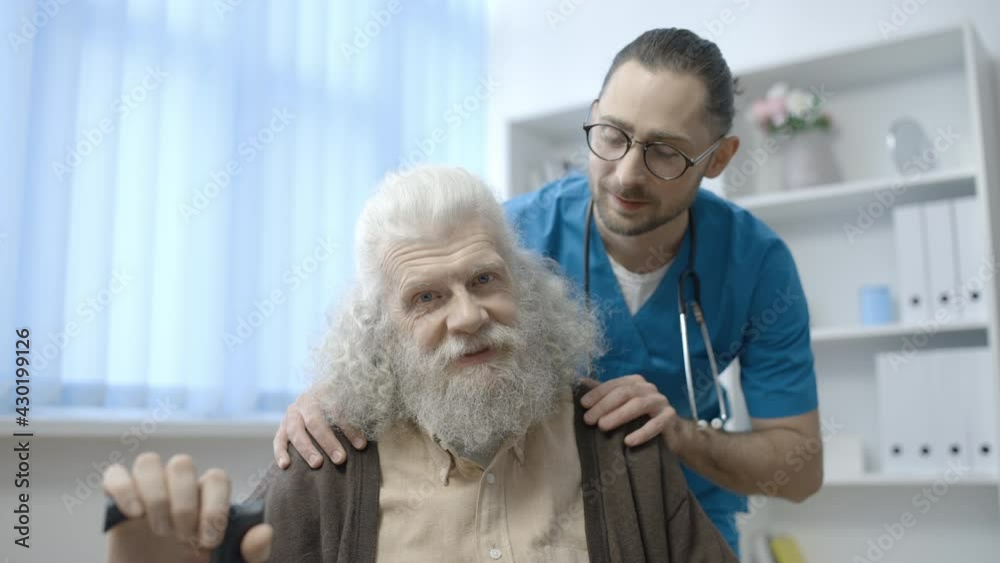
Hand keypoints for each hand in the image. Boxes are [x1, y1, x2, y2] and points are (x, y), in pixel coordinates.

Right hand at [102, 453, 272, 562]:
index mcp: (205, 499)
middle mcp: (176, 489)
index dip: (214, 506)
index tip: (209, 541)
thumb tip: (264, 532)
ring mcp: (145, 492)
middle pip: (182, 463)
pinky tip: (132, 516)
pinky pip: (114, 474)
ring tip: (159, 531)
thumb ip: (249, 551)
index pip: (216, 478)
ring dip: (155, 496)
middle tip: (182, 537)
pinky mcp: (117, 503)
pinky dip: (123, 490)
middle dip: (183, 503)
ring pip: (149, 461)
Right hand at [273, 390, 366, 468]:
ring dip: (306, 448)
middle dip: (328, 441)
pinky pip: (278, 440)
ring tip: (317, 464)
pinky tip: (285, 465)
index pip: (336, 411)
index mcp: (323, 394)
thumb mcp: (345, 408)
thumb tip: (362, 444)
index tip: (361, 445)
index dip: (349, 429)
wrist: (313, 400)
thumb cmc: (335, 409)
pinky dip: (280, 453)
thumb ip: (353, 422)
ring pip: (295, 431)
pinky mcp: (281, 428)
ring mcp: (290, 415)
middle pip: (315, 421)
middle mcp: (304, 402)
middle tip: (340, 459)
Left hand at [580, 375, 680, 446]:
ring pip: (638, 405)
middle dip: (604, 406)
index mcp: (635, 382)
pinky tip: (628, 442)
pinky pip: (656, 424)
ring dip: (618, 416)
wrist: (672, 434)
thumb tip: (580, 382)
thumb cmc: (642, 418)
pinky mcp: (670, 418)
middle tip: (588, 420)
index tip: (583, 405)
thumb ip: (604, 393)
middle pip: (624, 393)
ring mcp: (661, 402)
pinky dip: (641, 433)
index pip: (614, 384)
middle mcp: (649, 388)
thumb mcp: (622, 404)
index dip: (597, 393)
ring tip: (602, 427)